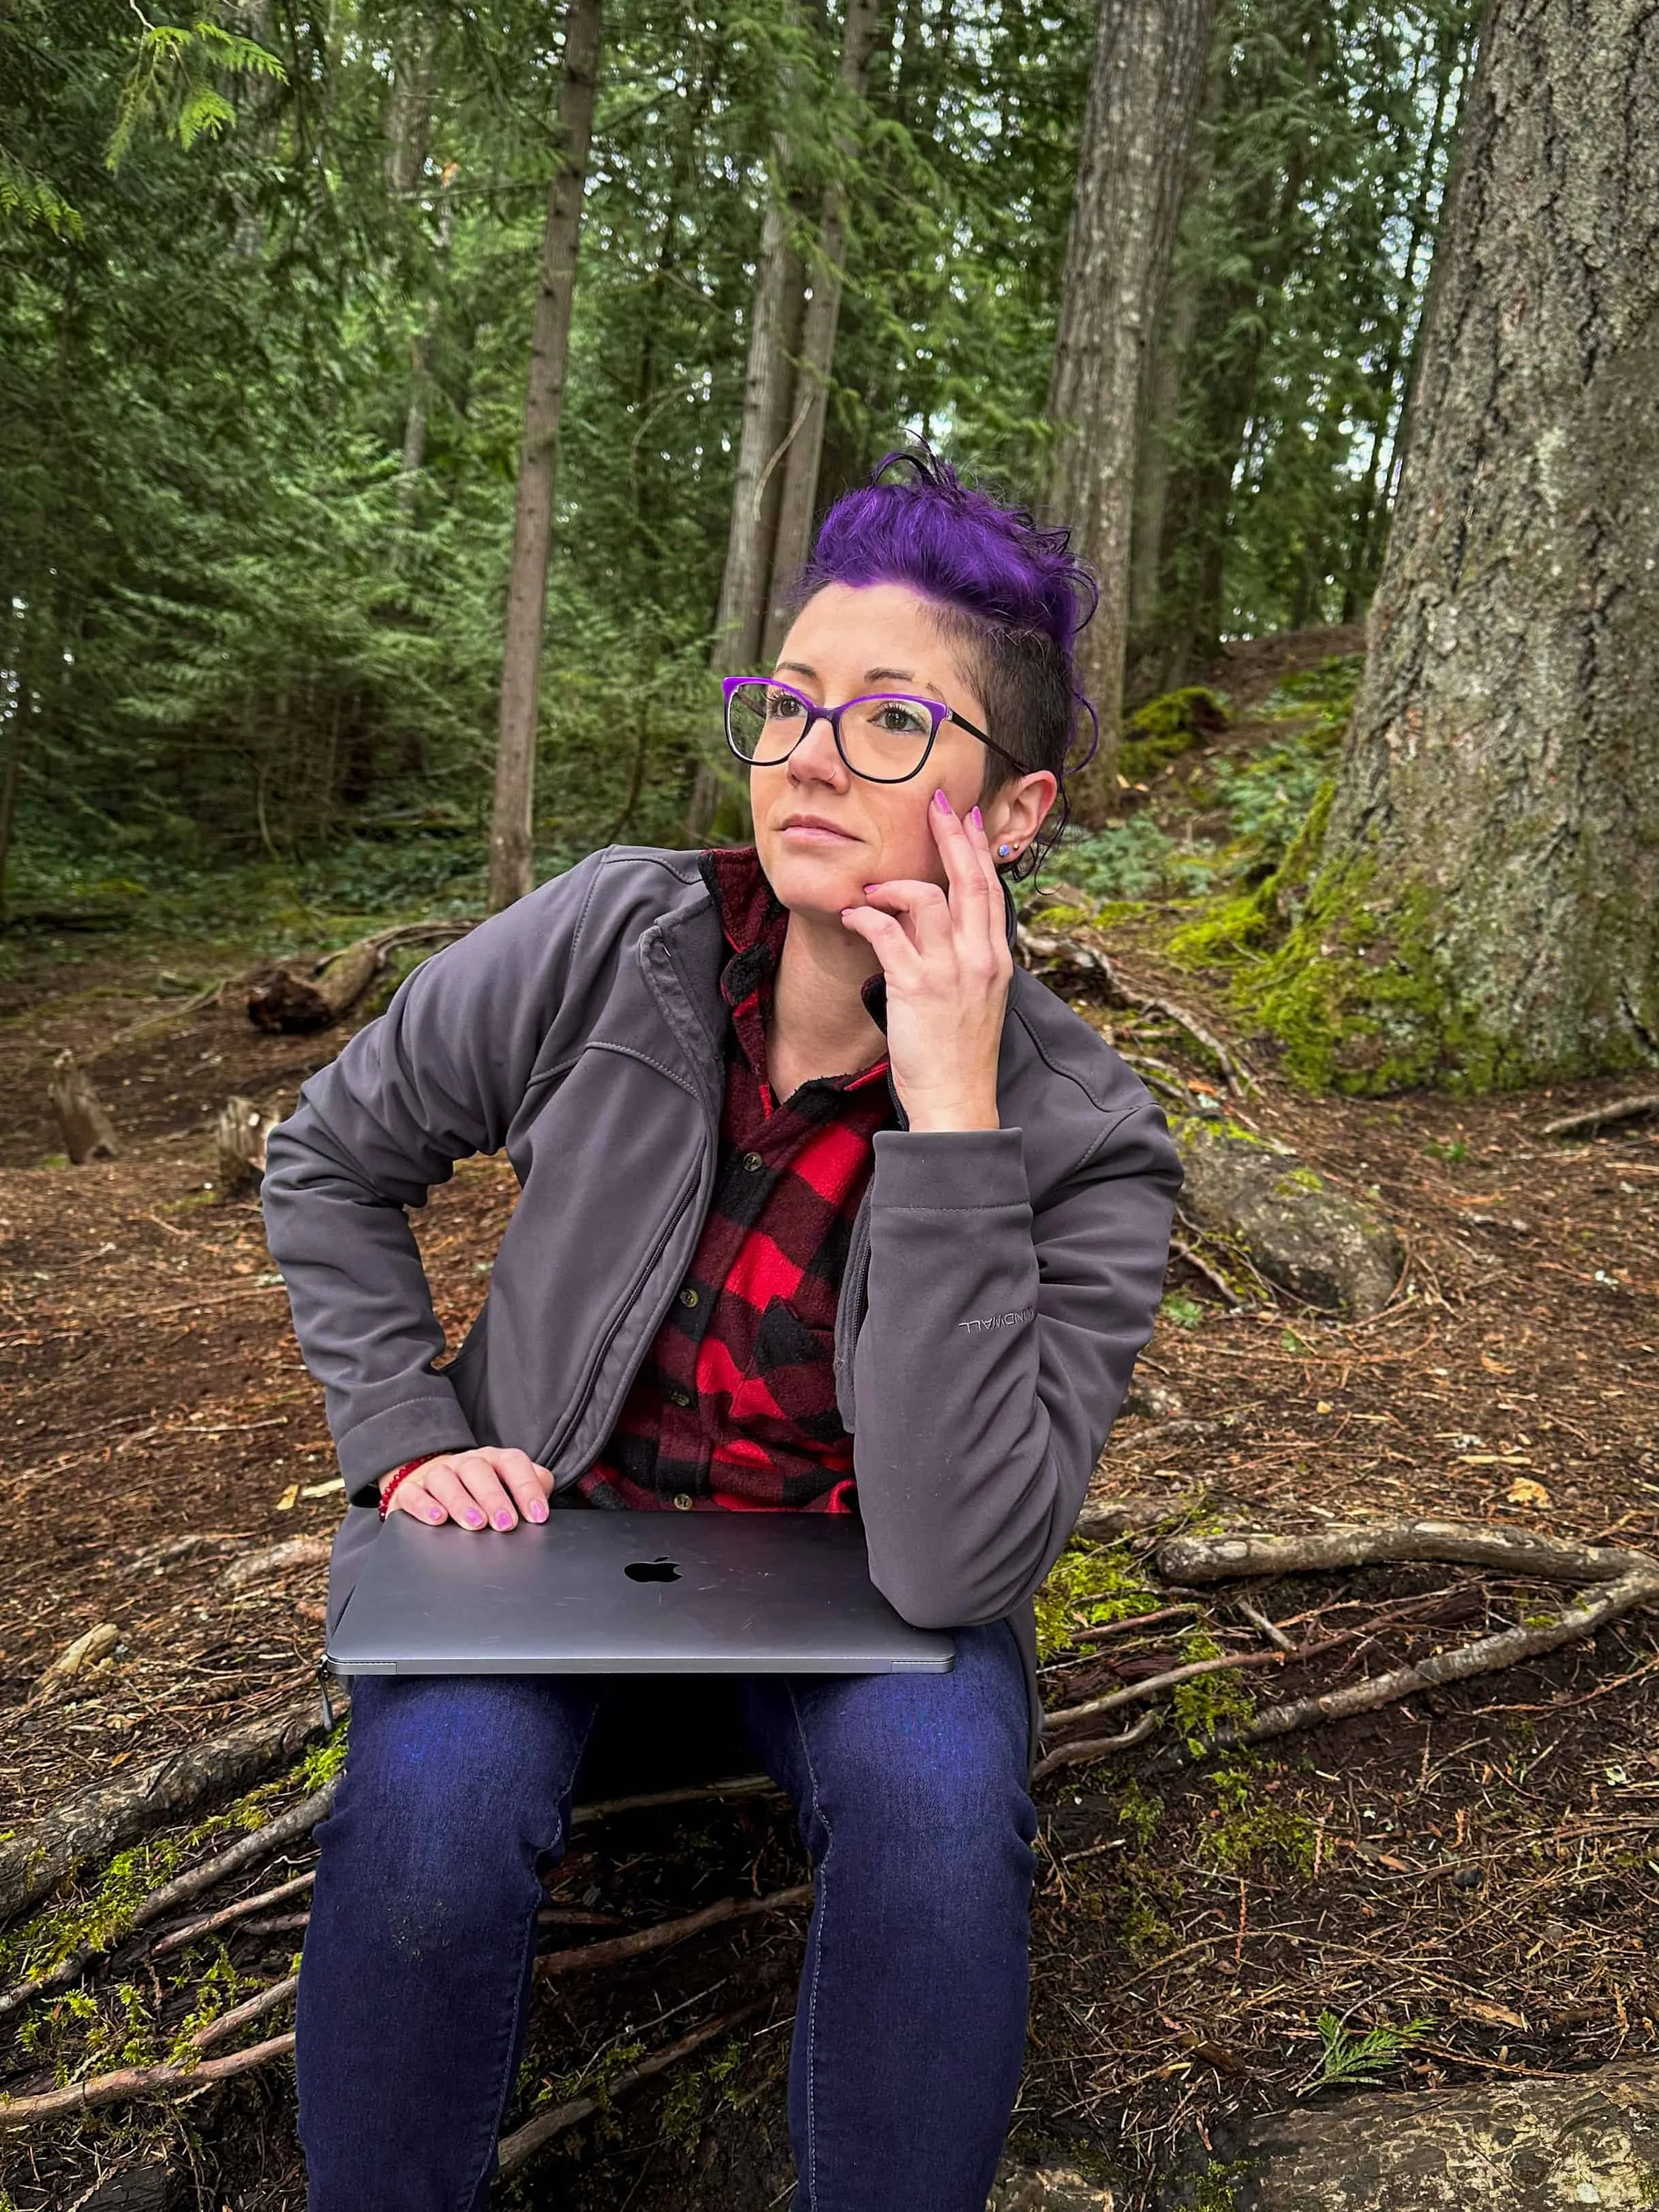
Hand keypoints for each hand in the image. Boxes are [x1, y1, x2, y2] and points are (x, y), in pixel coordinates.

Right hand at [380, 1447, 552, 1530]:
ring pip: (445, 1479)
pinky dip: (423, 1505)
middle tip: (505, 1524)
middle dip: (493, 1498)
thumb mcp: (513, 1489)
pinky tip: (437, 1520)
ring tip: (475, 1524)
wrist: (443, 1488)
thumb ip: (534, 1490)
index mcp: (496, 1460)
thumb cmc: (489, 1493)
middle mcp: (467, 1463)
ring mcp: (438, 1474)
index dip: (527, 1488)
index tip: (537, 1516)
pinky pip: (413, 1493)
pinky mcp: (412, 1490)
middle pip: (478, 1470)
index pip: (514, 1464)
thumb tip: (543, 1507)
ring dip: (460, 1501)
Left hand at [838, 791, 1010, 1131]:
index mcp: (995, 959)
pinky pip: (889, 933)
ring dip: (897, 884)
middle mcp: (979, 958)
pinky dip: (868, 917)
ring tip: (872, 889)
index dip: (979, 850)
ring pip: (930, 899)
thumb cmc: (959, 1055)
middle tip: (937, 802)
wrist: (957, 1101)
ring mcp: (951, 971)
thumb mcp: (974, 999)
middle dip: (952, 836)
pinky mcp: (917, 987)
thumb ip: (963, 961)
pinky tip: (853, 915)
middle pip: (970, 881)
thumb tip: (939, 929)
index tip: (968, 818)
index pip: (991, 891)